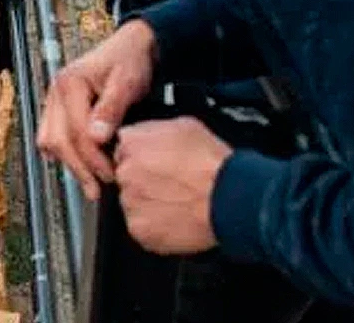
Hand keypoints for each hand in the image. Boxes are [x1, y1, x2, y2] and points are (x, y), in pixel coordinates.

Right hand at [37, 20, 156, 198]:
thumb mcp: (127, 82)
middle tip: (99, 188)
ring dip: (69, 164)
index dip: (92, 157)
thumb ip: (111, 108)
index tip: (111, 174)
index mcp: (69, 83)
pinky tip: (84, 167)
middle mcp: (55, 92)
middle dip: (78, 167)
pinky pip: (52, 137)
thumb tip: (97, 137)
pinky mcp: (58, 110)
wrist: (132, 48)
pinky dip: (65, 155)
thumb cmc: (130, 60)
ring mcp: (53, 101)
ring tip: (91, 184)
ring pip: (50, 141)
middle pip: (57, 140)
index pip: (74, 131)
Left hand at [115, 117, 231, 255]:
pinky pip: (142, 226)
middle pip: (125, 175)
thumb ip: (154, 130)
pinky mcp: (140, 229)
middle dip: (143, 180)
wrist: (230, 199)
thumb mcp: (183, 125)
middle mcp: (125, 172)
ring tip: (176, 201)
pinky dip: (155, 225)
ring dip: (148, 202)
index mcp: (132, 143)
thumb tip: (148, 136)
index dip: (142, 156)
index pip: (123, 148)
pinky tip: (176, 217)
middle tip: (170, 184)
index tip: (155, 163)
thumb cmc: (213, 164)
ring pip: (133, 202)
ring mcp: (131, 202)